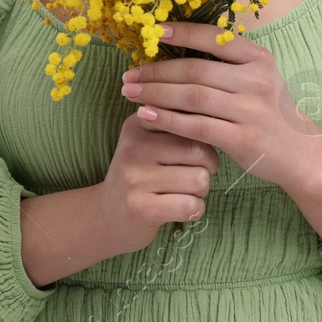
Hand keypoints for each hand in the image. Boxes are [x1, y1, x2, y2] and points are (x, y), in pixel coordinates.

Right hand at [91, 111, 220, 255]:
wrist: (106, 215)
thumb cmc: (142, 174)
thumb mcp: (150, 140)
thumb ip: (178, 122)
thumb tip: (215, 105)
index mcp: (139, 123)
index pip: (190, 119)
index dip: (206, 137)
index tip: (197, 150)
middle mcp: (134, 148)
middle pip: (200, 150)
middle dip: (208, 167)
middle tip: (193, 175)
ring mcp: (135, 179)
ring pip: (199, 179)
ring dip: (201, 191)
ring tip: (183, 192)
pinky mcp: (141, 208)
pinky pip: (191, 205)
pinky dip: (195, 210)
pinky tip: (181, 209)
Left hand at [120, 21, 321, 195]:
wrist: (300, 152)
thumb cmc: (269, 113)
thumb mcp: (259, 80)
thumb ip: (228, 65)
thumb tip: (178, 51)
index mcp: (259, 59)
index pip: (215, 38)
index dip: (183, 32)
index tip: (154, 31)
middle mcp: (257, 80)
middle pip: (196, 70)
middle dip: (157, 71)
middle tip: (129, 74)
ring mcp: (251, 110)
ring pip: (193, 97)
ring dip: (156, 94)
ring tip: (130, 93)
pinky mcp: (242, 138)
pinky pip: (196, 126)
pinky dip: (167, 120)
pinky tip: (147, 116)